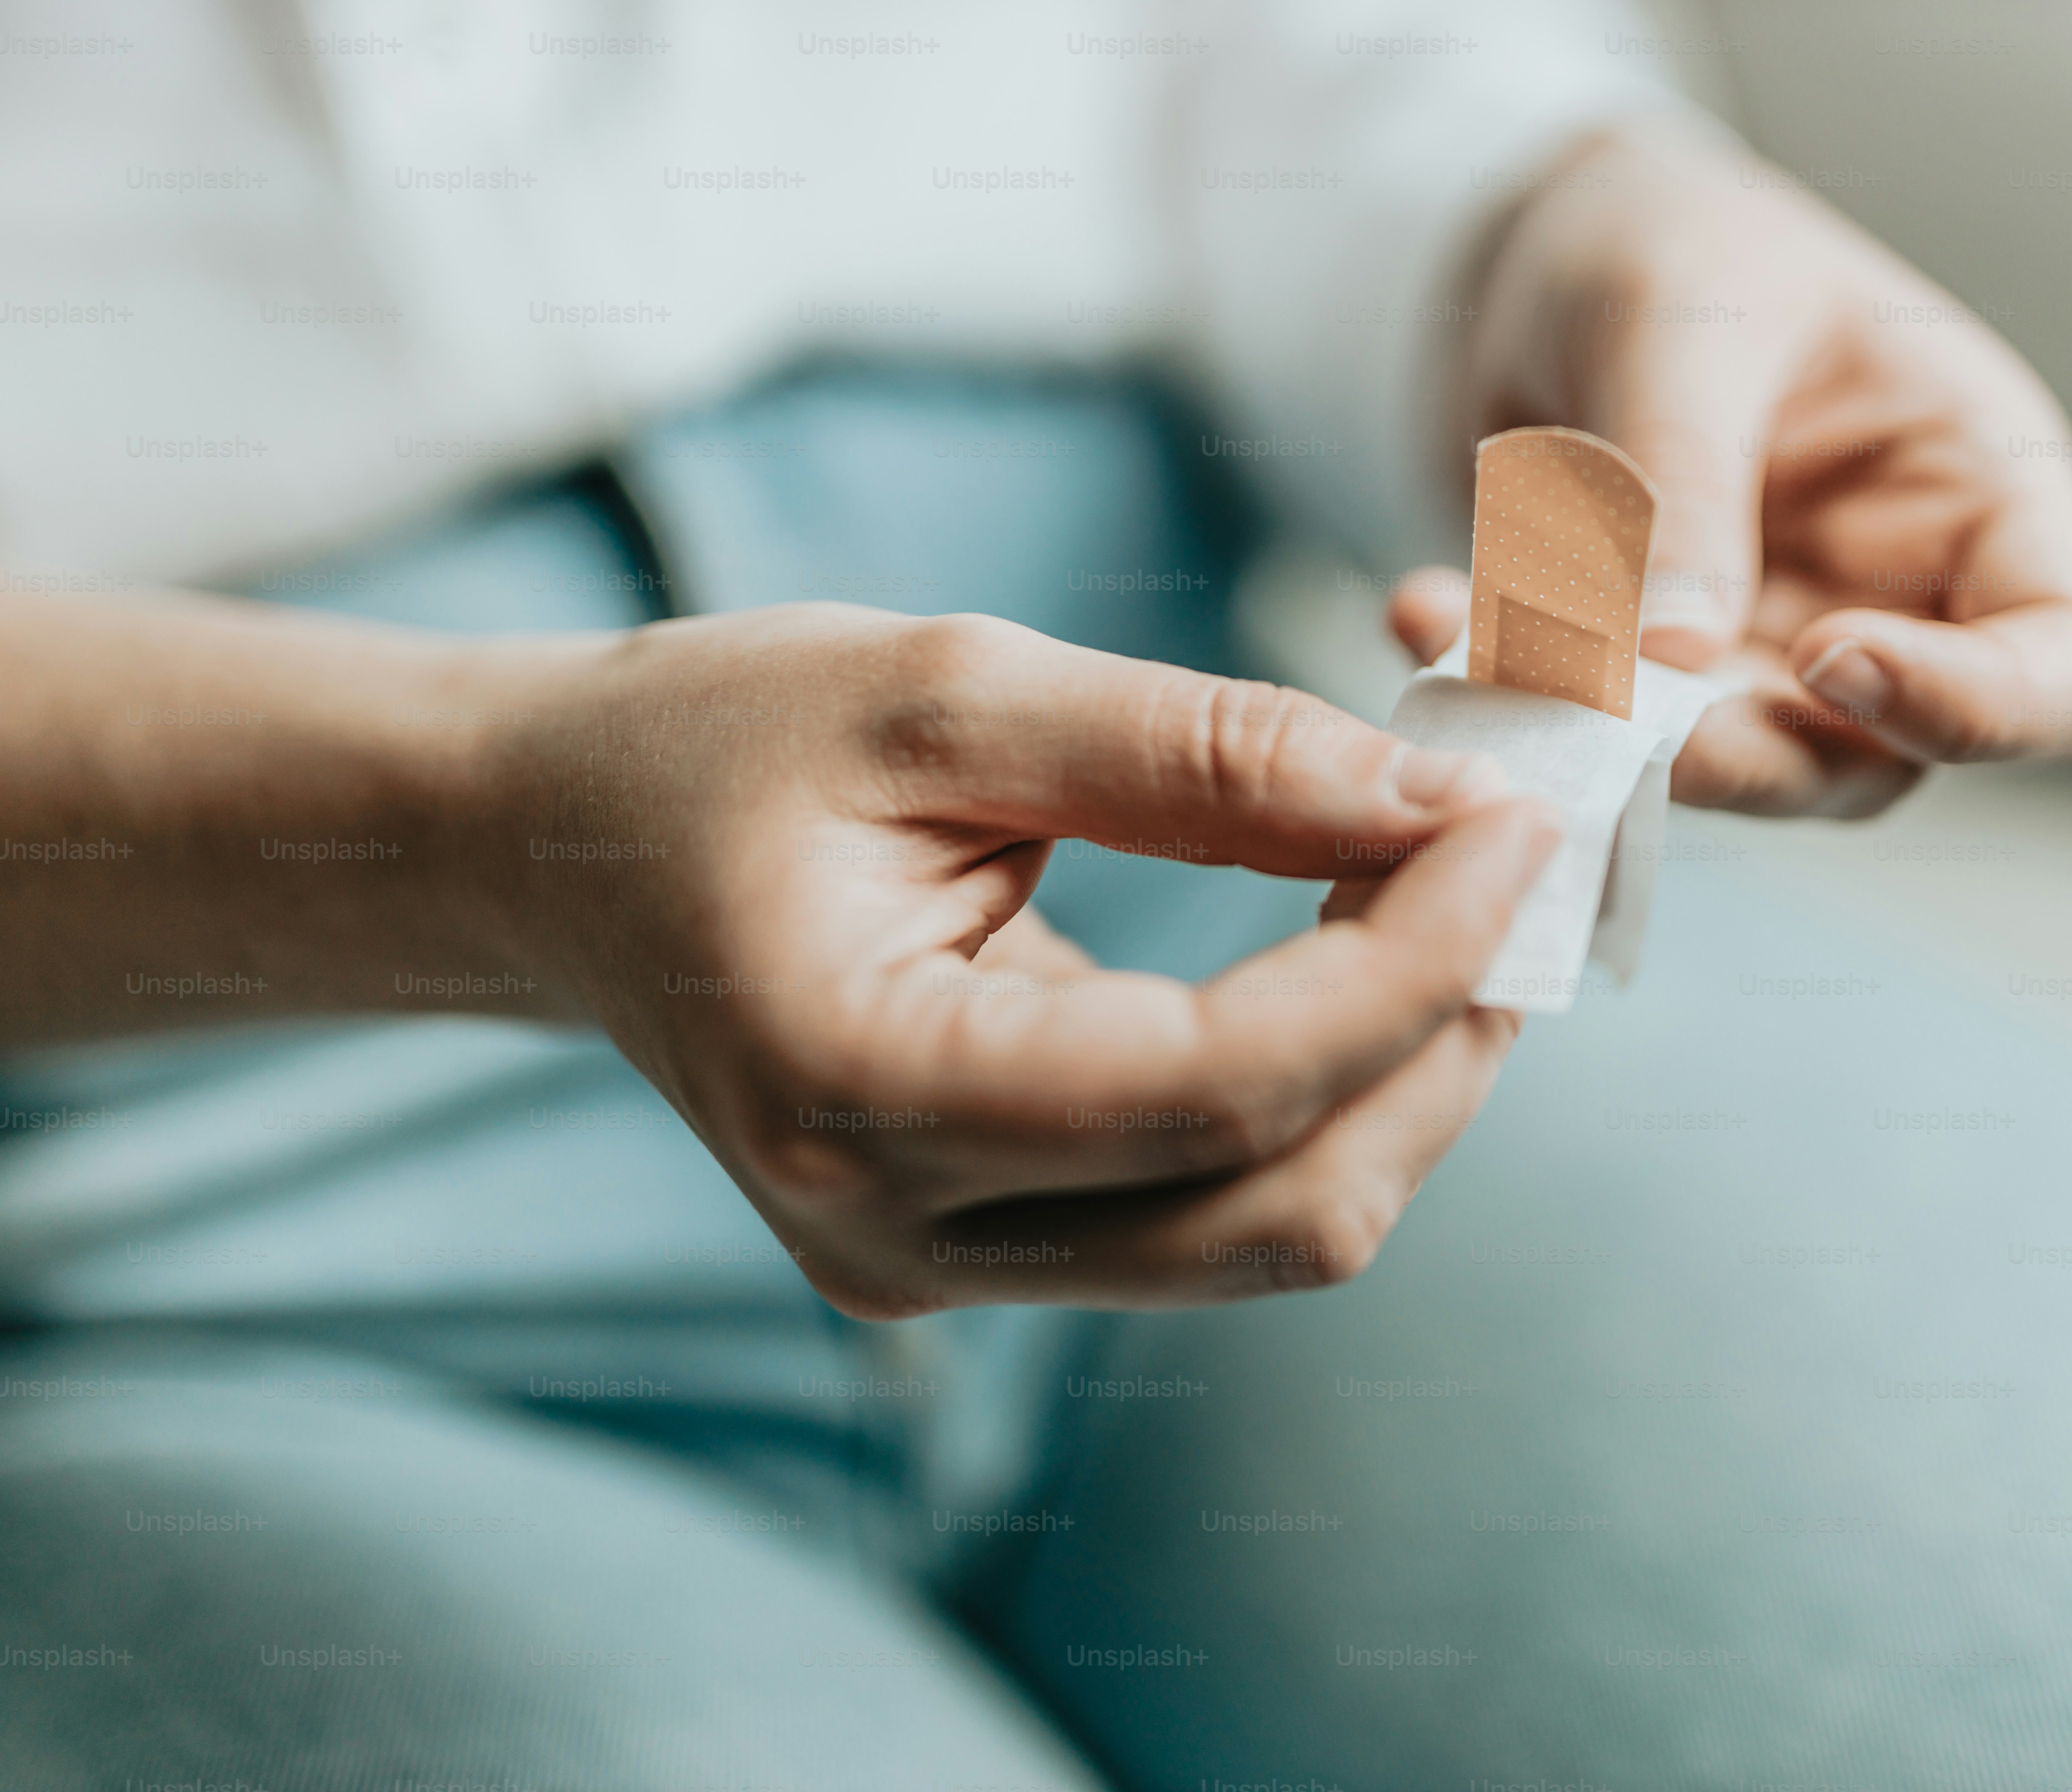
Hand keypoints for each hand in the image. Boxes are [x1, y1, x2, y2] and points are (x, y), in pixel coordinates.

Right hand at [474, 605, 1557, 1316]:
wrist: (558, 851)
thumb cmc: (712, 744)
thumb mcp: (945, 692)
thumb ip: (1198, 754)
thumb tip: (1431, 796)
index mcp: (858, 1091)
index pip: (1214, 1089)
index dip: (1402, 963)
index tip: (1512, 823)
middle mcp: (901, 1238)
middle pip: (1275, 1208)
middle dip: (1436, 1042)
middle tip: (1513, 869)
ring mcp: (940, 1271)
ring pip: (1268, 1233)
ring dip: (1401, 1081)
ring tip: (1459, 911)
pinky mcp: (980, 1251)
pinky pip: (1213, 1209)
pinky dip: (1322, 1096)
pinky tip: (1360, 968)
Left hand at [1394, 119, 2071, 817]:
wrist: (1535, 245)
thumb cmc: (1666, 236)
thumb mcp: (1682, 319)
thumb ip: (1685, 484)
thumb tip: (1674, 664)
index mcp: (1979, 491)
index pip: (2070, 668)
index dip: (1979, 708)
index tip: (1832, 659)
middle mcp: (1897, 598)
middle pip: (1880, 759)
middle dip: (1740, 757)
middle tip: (1604, 715)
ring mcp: (1773, 653)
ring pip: (1728, 771)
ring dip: (1598, 734)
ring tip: (1471, 639)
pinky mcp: (1651, 677)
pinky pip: (1594, 728)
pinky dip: (1504, 690)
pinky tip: (1418, 607)